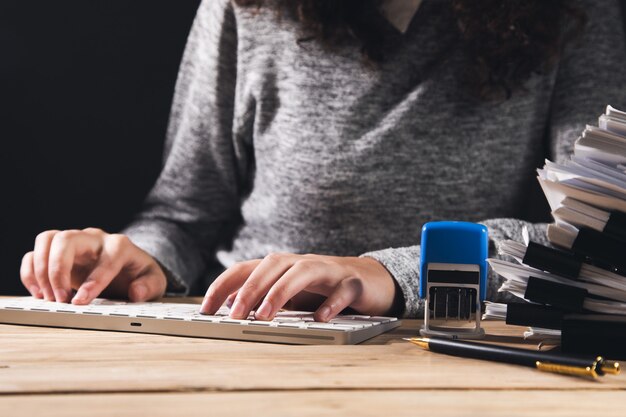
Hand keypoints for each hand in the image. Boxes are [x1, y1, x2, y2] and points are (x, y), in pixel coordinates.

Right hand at [20, 228, 166, 303]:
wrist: (129, 269)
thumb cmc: (140, 275)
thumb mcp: (154, 282)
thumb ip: (149, 286)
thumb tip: (136, 292)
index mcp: (120, 246)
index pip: (105, 258)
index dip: (93, 281)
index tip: (81, 301)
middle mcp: (95, 240)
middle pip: (66, 239)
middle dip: (58, 270)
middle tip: (60, 299)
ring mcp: (75, 243)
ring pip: (47, 239)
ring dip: (41, 269)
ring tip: (48, 297)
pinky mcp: (59, 252)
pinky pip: (36, 252)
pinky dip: (31, 272)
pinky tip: (39, 292)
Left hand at [200, 253, 398, 321]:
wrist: (368, 280)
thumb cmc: (322, 288)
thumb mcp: (289, 292)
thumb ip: (263, 295)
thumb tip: (231, 304)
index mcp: (282, 266)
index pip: (246, 268)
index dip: (223, 285)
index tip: (205, 309)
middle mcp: (301, 263)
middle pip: (271, 265)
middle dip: (249, 289)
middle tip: (232, 316)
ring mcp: (328, 270)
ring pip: (302, 272)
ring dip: (280, 292)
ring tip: (264, 316)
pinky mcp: (352, 282)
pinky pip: (341, 290)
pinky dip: (330, 303)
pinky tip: (319, 317)